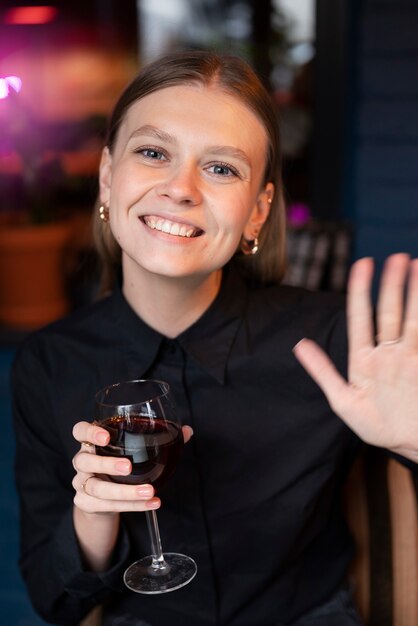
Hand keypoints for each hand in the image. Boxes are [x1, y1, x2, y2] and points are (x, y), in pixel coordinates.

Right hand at [72, 421, 193, 513]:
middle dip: (106, 463)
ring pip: (96, 487)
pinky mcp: (86, 503)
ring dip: (123, 491)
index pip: (80, 431)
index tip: (105, 437)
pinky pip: (106, 506)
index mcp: (92, 443)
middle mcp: (82, 461)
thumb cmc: (120, 464)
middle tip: (128, 467)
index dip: (89, 433)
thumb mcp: (133, 450)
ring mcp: (81, 483)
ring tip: (148, 491)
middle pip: (84, 460)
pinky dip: (131, 506)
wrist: (103, 499)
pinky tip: (150, 504)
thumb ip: (160, 437)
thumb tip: (187, 431)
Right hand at [293, 253, 417, 461]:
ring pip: (414, 319)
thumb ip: (322, 371)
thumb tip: (300, 344)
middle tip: (397, 256)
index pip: (360, 319)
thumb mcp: (342, 402)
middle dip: (393, 283)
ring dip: (416, 292)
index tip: (363, 263)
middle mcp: (388, 356)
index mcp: (364, 362)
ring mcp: (411, 358)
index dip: (360, 291)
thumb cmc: (377, 423)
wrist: (416, 440)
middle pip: (390, 313)